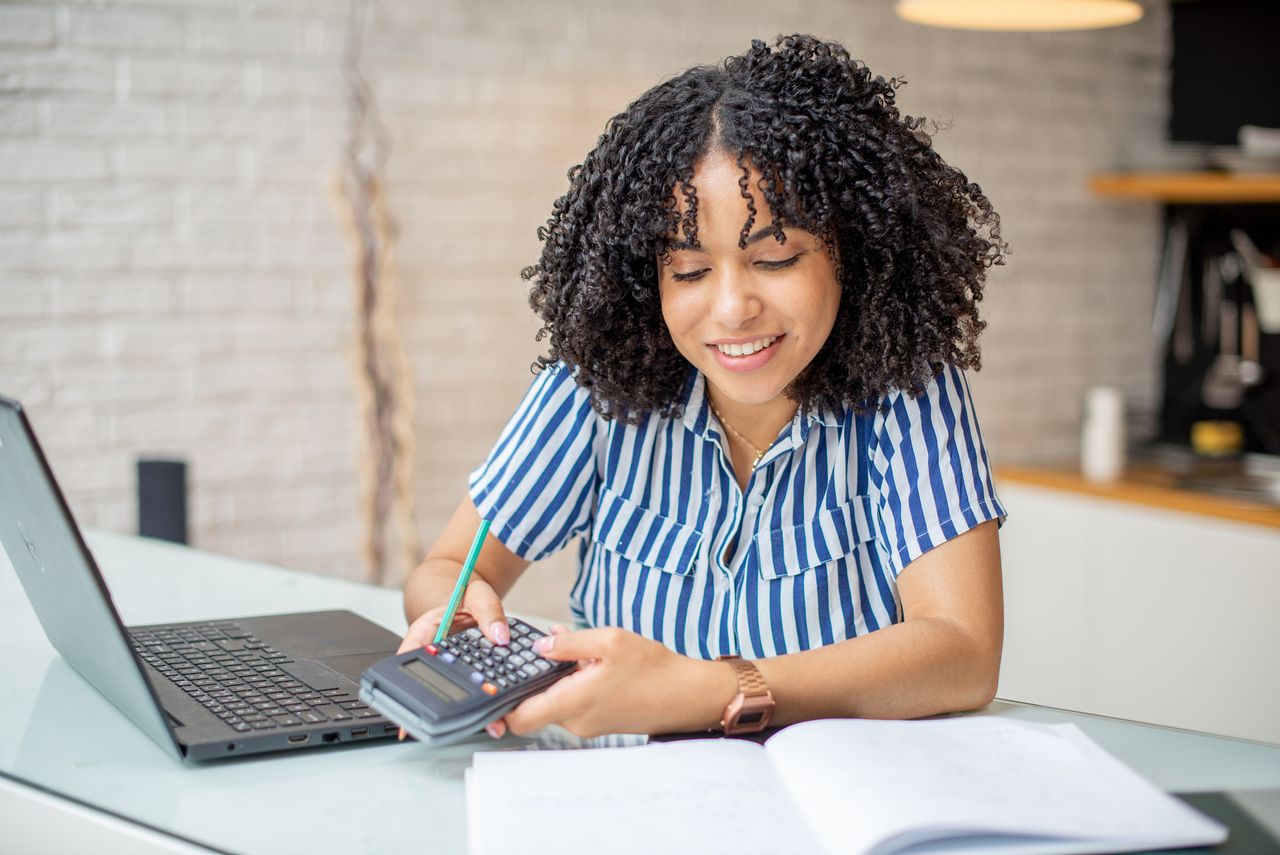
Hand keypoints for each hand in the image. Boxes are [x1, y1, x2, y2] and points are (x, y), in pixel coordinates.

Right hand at [395, 575, 510, 739]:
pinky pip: (468, 690)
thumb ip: (489, 612)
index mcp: (426, 631)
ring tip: (484, 725)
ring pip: (451, 692)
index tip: (411, 709)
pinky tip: (494, 716)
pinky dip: (480, 702)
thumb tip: (499, 635)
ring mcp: (447, 665)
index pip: (410, 658)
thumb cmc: (468, 595)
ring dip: (464, 711)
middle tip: (452, 727)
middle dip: (440, 708)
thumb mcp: (479, 595)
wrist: (472, 597)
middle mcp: (432, 652)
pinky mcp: (463, 673)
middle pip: (430, 683)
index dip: (406, 687)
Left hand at [487, 626, 715, 739]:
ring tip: (563, 649)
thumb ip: (569, 643)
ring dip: (550, 680)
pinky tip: (584, 661)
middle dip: (526, 682)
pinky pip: (570, 703)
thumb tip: (539, 647)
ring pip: (552, 703)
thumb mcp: (610, 641)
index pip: (519, 719)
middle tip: (520, 655)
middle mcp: (575, 720)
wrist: (687, 694)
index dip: (497, 708)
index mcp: (573, 702)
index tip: (484, 692)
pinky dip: (568, 684)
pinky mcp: (597, 721)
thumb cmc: (654, 668)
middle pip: (532, 707)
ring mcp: (586, 724)